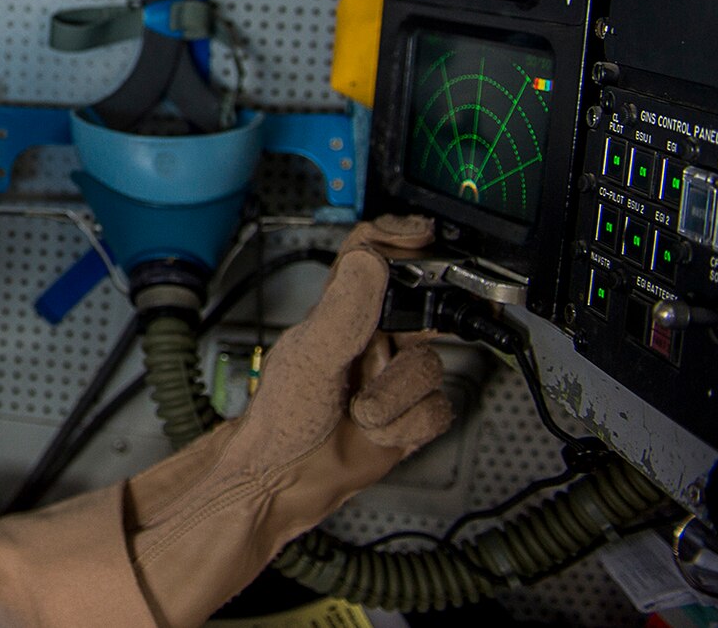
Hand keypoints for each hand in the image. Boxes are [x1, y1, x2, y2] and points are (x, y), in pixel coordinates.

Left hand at [127, 216, 452, 626]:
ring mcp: (391, 378)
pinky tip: (375, 432)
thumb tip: (370, 259)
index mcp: (339, 313)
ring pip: (430, 369)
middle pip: (420, 317)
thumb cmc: (280, 417)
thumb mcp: (310, 356)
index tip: (424, 233)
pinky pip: (437, 409)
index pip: (371, 256)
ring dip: (391, 399)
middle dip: (399, 348)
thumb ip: (344, 309)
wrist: (285, 484)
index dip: (398, 238)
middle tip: (375, 358)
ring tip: (357, 411)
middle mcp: (369, 339)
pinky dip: (406, 426)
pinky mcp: (410, 415)